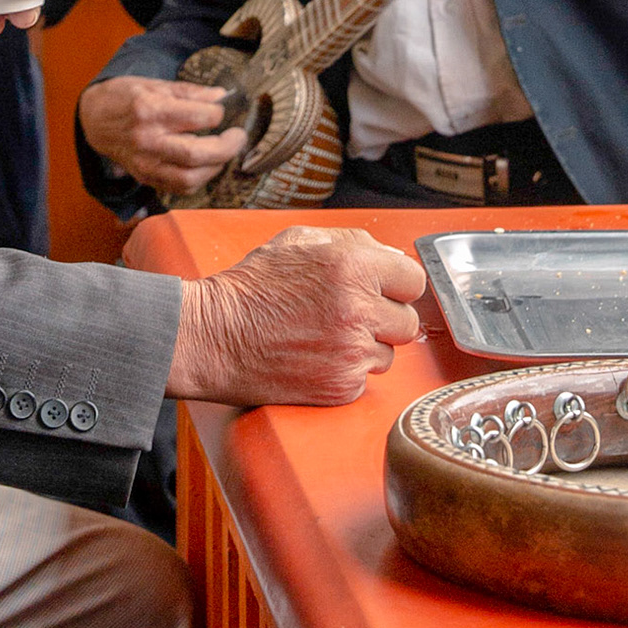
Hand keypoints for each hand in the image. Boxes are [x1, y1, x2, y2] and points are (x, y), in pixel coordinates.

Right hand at [79, 76, 245, 195]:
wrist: (93, 120)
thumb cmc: (124, 97)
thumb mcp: (154, 84)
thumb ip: (190, 92)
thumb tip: (221, 96)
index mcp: (150, 110)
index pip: (199, 117)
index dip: (218, 114)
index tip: (221, 110)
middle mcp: (147, 140)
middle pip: (197, 154)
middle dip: (227, 147)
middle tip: (238, 136)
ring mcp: (145, 163)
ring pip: (190, 178)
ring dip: (216, 167)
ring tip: (223, 152)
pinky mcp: (145, 177)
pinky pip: (180, 188)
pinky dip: (199, 179)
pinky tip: (205, 165)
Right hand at [156, 226, 427, 405]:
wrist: (214, 337)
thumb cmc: (252, 287)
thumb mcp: (296, 241)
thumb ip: (351, 241)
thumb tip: (389, 255)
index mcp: (353, 266)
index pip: (414, 279)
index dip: (396, 285)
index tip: (381, 291)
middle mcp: (359, 309)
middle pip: (407, 321)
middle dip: (383, 319)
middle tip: (349, 316)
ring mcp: (352, 352)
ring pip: (389, 354)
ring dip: (366, 348)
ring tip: (325, 337)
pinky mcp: (341, 387)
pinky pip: (365, 380)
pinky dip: (345, 372)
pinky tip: (315, 358)